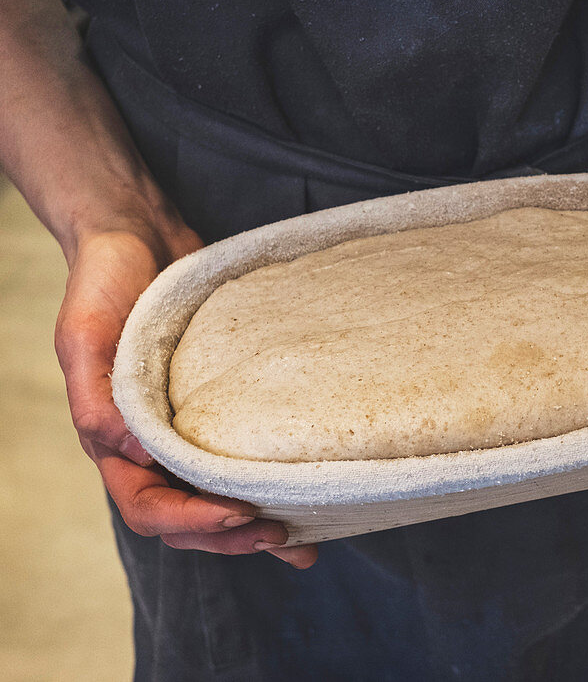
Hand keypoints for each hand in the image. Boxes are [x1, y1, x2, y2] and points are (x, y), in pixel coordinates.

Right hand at [54, 226, 317, 567]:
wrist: (138, 237)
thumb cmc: (103, 285)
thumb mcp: (84, 336)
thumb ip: (97, 399)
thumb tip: (134, 453)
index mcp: (115, 440)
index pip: (148, 505)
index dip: (190, 521)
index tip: (237, 515)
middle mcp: (152, 446)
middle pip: (187, 518)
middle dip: (231, 537)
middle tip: (282, 537)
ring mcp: (188, 429)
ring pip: (217, 498)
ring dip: (255, 528)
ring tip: (302, 544)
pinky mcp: (223, 408)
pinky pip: (243, 457)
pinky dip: (273, 485)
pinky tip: (309, 499)